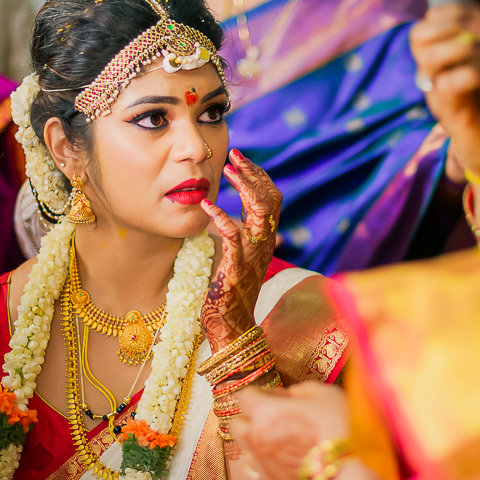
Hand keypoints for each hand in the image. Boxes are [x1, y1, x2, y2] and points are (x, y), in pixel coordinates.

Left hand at [200, 149, 281, 351]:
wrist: (231, 324)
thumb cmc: (229, 291)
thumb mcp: (239, 256)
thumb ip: (239, 235)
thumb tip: (230, 215)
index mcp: (265, 239)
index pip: (272, 197)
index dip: (259, 175)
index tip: (241, 159)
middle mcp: (264, 243)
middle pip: (271, 198)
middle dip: (253, 172)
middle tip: (234, 155)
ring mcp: (253, 254)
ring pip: (260, 210)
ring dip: (245, 186)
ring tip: (227, 171)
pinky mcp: (236, 266)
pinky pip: (233, 235)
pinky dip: (221, 216)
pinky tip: (207, 205)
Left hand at [229, 382, 349, 479]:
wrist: (349, 474)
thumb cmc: (339, 428)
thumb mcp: (327, 394)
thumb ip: (304, 389)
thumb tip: (293, 394)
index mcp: (265, 413)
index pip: (244, 397)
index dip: (259, 393)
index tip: (274, 396)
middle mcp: (257, 440)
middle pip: (236, 425)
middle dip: (249, 419)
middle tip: (272, 418)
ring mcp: (263, 466)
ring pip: (248, 449)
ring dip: (259, 441)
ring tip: (285, 440)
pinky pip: (265, 470)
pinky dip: (274, 463)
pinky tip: (295, 460)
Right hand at [411, 3, 479, 178]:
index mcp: (443, 58)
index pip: (428, 21)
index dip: (454, 11)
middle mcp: (434, 74)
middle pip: (418, 35)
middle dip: (452, 24)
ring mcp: (438, 95)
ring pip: (427, 58)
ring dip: (461, 47)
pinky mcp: (449, 116)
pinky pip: (446, 85)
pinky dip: (472, 73)